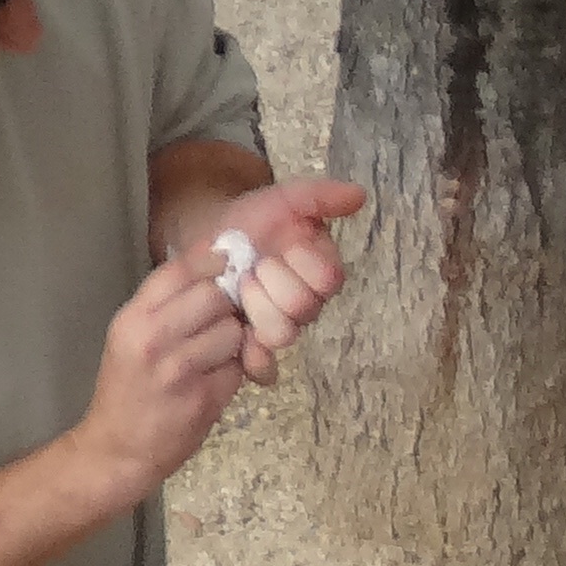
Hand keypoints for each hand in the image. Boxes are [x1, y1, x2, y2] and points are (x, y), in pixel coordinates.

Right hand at [75, 250, 255, 493]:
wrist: (119, 448)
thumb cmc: (130, 390)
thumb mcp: (132, 338)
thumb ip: (166, 306)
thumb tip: (213, 267)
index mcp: (132, 319)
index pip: (178, 271)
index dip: (211, 260)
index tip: (228, 260)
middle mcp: (152, 338)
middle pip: (214, 295)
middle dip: (229, 303)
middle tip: (228, 316)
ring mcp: (178, 368)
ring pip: (232, 329)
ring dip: (236, 338)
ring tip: (219, 353)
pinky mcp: (203, 397)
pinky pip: (238, 366)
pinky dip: (238, 368)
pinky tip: (219, 378)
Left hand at [197, 175, 366, 384]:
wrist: (205, 244)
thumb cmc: (247, 224)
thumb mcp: (280, 201)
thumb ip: (318, 197)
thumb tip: (359, 195)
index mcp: (320, 272)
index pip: (329, 279)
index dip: (302, 263)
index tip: (283, 246)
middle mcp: (308, 305)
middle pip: (304, 308)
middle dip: (270, 282)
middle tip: (251, 268)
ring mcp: (283, 329)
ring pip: (283, 334)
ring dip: (255, 308)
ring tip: (237, 291)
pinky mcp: (255, 350)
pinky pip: (266, 369)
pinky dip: (254, 358)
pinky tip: (241, 335)